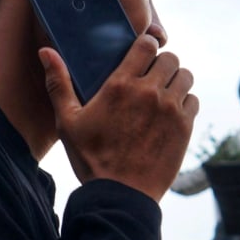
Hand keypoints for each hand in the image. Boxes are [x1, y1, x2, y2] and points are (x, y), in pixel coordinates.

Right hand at [39, 35, 198, 201]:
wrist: (120, 195)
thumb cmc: (91, 158)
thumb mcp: (67, 122)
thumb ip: (58, 84)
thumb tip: (45, 52)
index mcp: (120, 85)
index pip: (146, 44)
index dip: (147, 45)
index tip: (142, 53)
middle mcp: (148, 92)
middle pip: (170, 58)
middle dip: (162, 63)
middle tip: (152, 77)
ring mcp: (170, 109)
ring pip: (185, 76)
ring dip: (176, 81)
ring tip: (164, 93)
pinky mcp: (184, 127)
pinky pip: (194, 100)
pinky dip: (186, 103)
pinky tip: (172, 113)